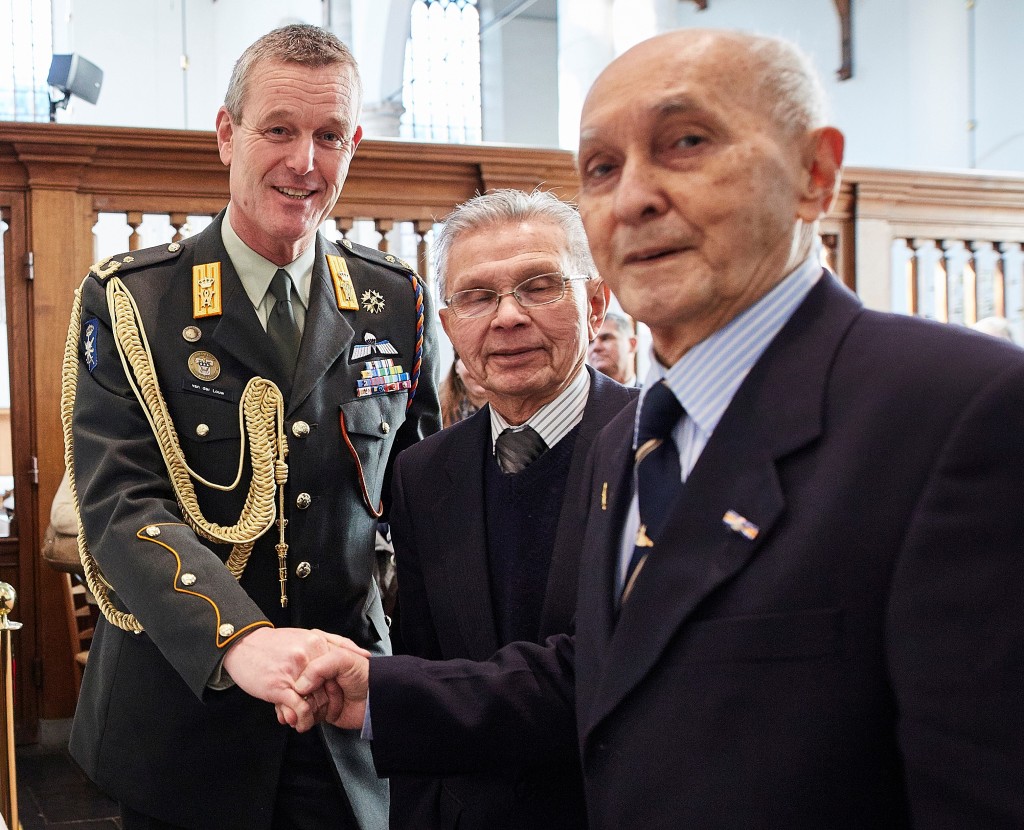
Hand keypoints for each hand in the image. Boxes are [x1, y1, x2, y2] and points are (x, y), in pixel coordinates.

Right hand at [222, 627, 368, 731]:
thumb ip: (337, 643)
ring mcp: (295, 672)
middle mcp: (309, 655)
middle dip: (326, 703)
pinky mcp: (280, 687)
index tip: (333, 694)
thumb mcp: (307, 636)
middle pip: (329, 687)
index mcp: (317, 642)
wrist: (242, 645)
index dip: (338, 684)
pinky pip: (301, 709)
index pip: (341, 667)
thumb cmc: (273, 644)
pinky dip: (302, 719)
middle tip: (319, 710)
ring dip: (313, 715)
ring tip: (307, 719)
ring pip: (316, 701)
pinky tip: (298, 721)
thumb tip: (365, 654)